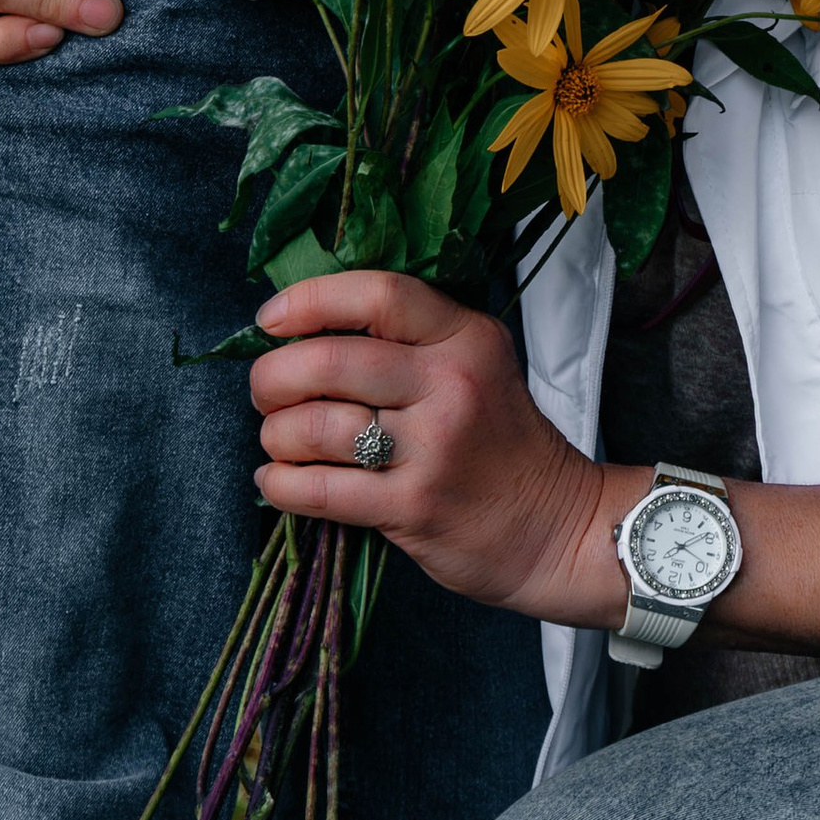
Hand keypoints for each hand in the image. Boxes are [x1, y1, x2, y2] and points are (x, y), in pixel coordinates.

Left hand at [250, 273, 614, 624]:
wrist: (555, 524)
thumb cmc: (502, 439)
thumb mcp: (479, 364)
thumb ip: (413, 340)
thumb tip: (312, 328)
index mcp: (465, 337)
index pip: (379, 295)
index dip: (312, 299)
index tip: (271, 318)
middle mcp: (450, 385)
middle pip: (330, 362)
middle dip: (274, 375)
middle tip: (264, 389)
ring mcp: (432, 449)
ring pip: (316, 427)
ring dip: (275, 434)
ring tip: (276, 439)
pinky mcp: (413, 507)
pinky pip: (321, 491)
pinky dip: (282, 484)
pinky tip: (276, 480)